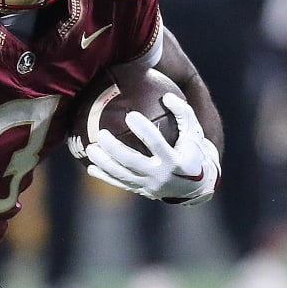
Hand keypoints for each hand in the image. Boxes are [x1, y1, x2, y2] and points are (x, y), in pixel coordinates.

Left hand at [83, 93, 220, 203]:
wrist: (196, 185)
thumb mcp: (194, 132)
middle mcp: (161, 175)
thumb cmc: (193, 151)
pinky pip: (120, 184)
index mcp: (175, 161)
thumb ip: (183, 112)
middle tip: (100, 134)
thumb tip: (166, 96)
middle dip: (115, 149)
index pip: (156, 144)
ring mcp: (150, 185)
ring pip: (122, 175)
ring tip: (90, 149)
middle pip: (132, 162)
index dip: (144, 130)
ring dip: (104, 163)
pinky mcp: (142, 191)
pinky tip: (90, 167)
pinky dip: (105, 177)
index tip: (130, 115)